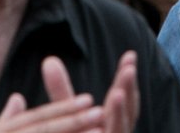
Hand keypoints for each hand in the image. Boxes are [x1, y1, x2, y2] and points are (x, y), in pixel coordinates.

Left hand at [0, 53, 139, 132]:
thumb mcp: (67, 116)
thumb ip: (62, 92)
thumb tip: (49, 59)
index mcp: (111, 125)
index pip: (123, 99)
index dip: (126, 79)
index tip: (130, 55)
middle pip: (127, 115)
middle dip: (129, 91)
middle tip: (129, 66)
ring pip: (120, 131)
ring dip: (121, 114)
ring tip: (118, 92)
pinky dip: (110, 128)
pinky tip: (100, 122)